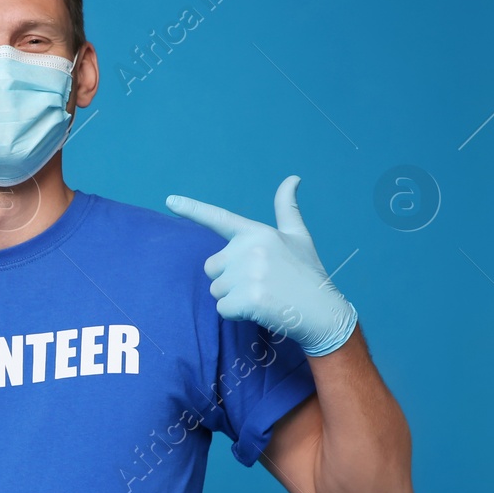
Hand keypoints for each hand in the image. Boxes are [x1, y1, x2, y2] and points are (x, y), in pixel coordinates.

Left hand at [165, 174, 357, 356]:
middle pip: (212, 267)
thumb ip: (287, 208)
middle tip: (259, 283)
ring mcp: (249, 273)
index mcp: (258, 232)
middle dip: (228, 279)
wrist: (323, 311)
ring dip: (233, 298)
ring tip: (263, 296)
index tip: (169, 201)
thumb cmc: (308, 273)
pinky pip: (222, 309)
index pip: (220, 218)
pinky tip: (261, 309)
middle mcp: (251, 248)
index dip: (193, 209)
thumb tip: (293, 178)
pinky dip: (236, 314)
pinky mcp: (247, 298)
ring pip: (216, 290)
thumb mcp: (299, 237)